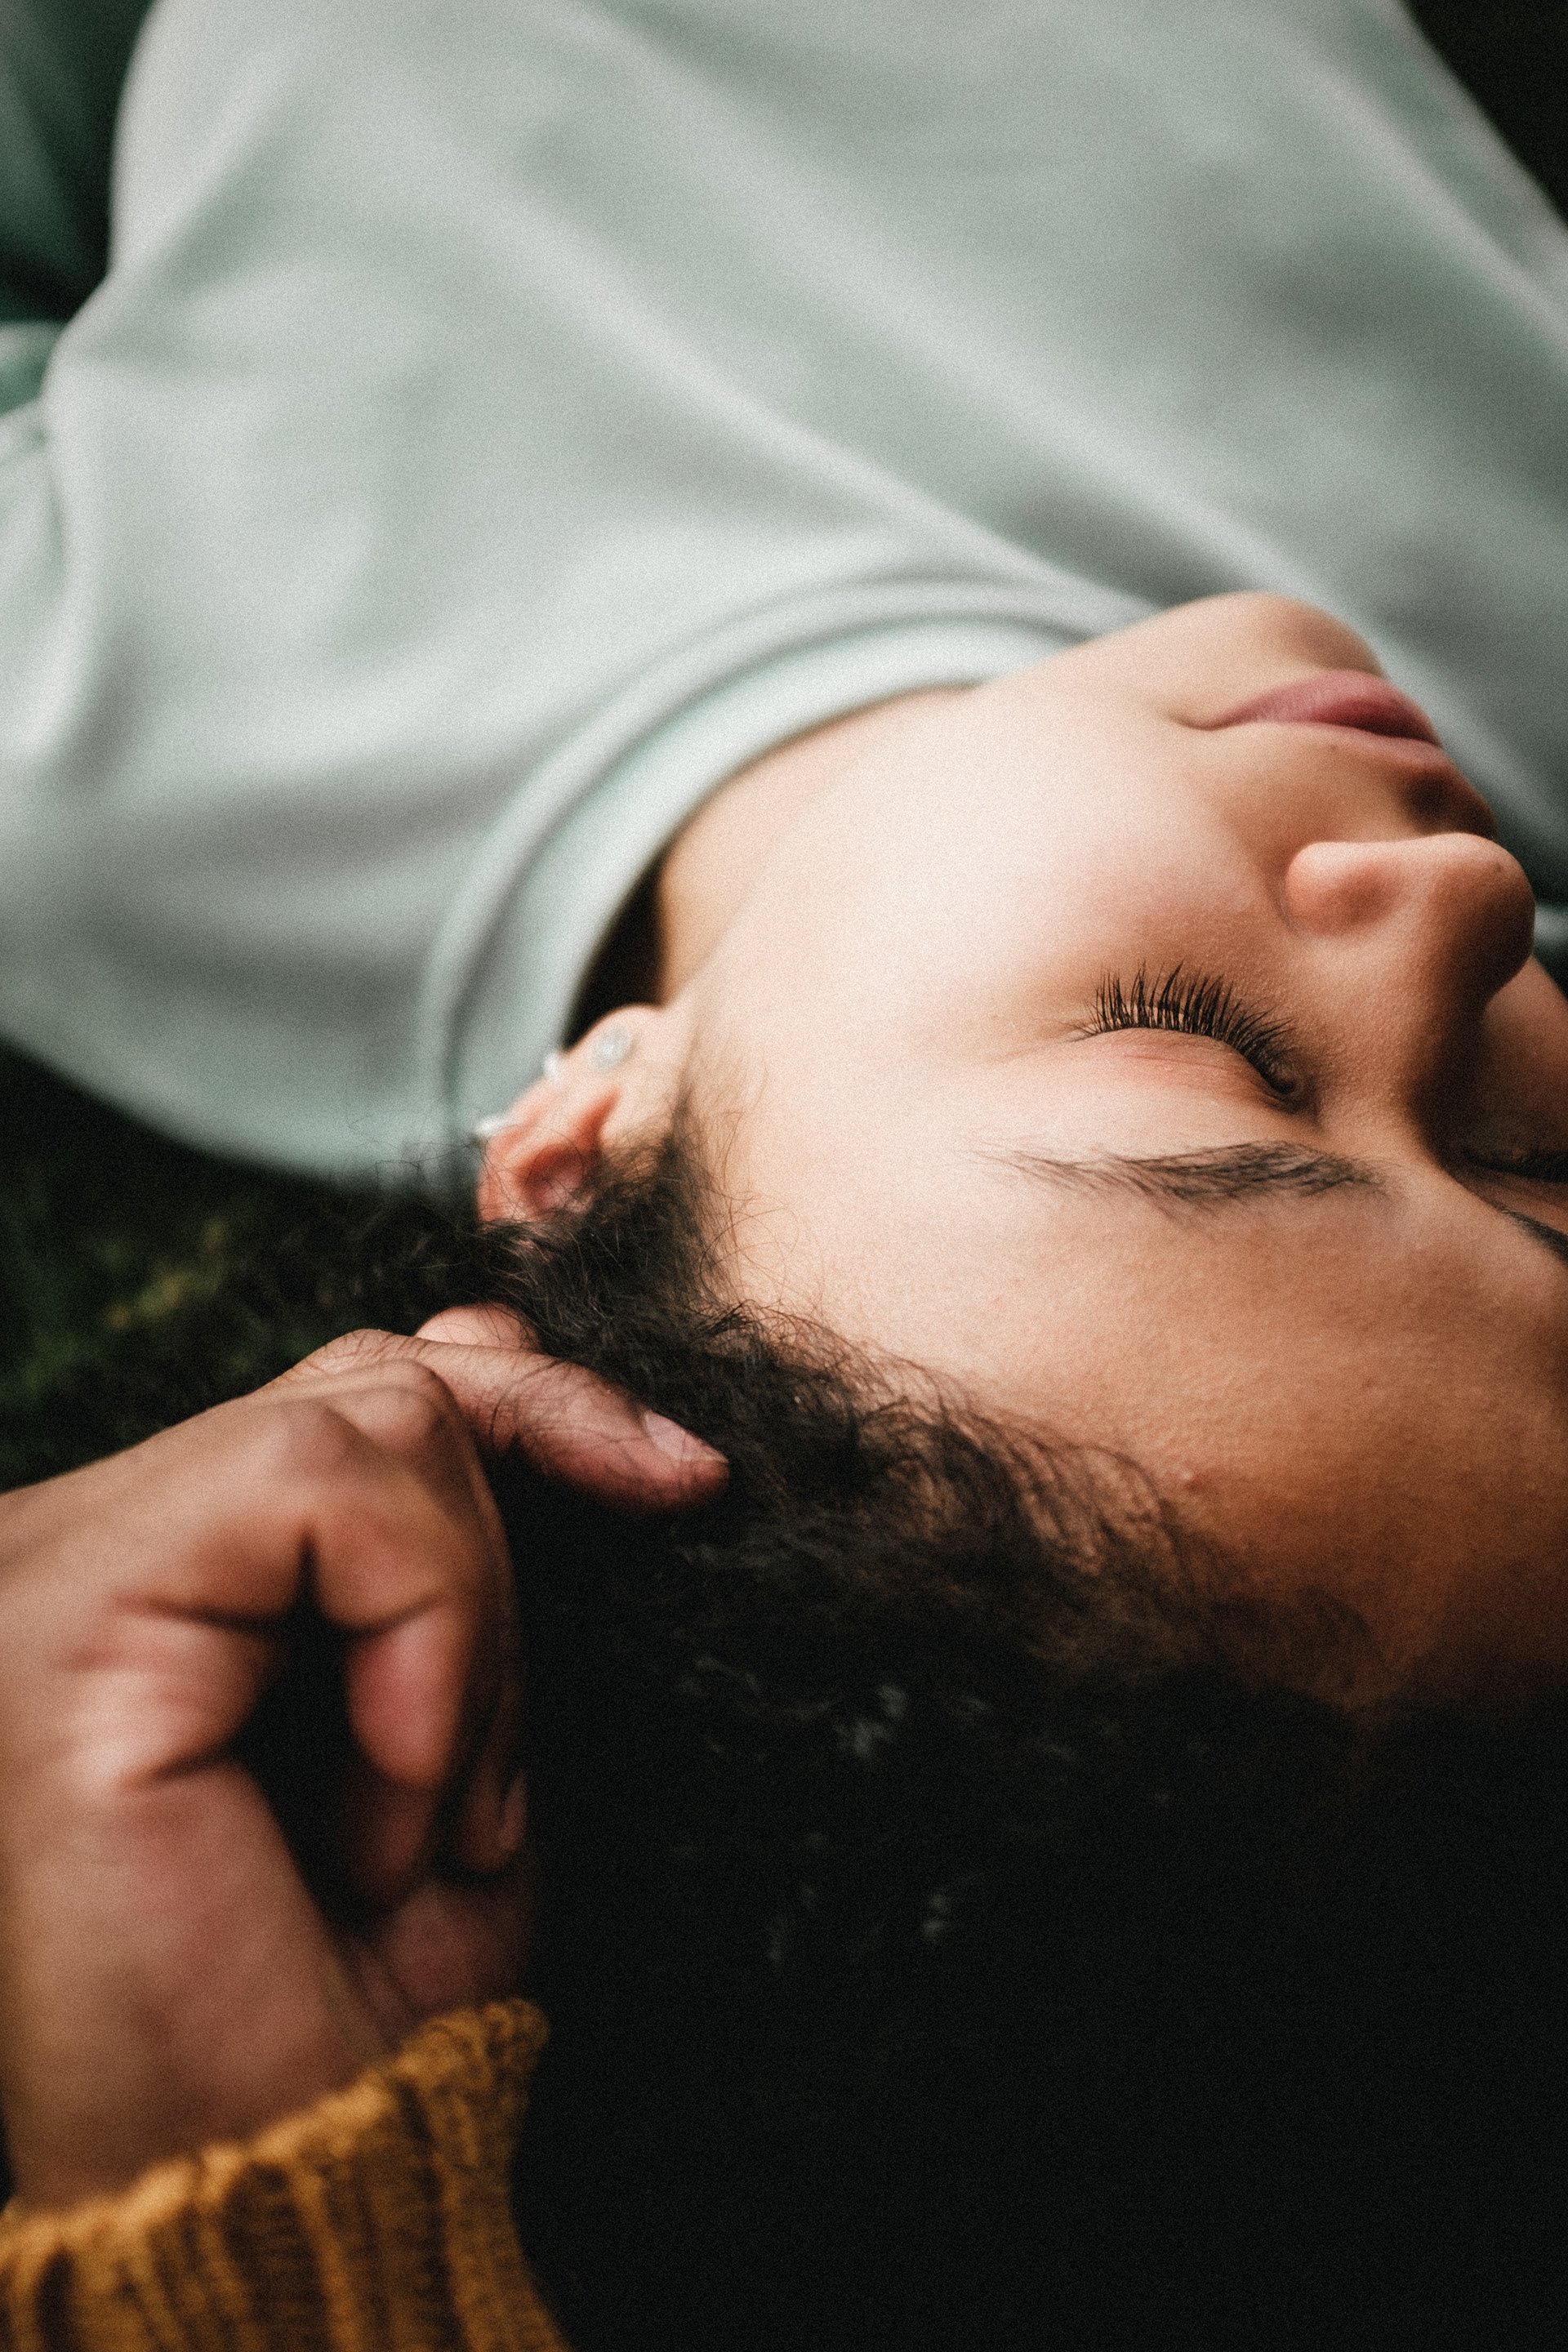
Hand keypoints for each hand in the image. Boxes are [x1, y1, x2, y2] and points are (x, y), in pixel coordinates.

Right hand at [0, 1321, 722, 2208]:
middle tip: (520, 1743)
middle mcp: (79, 1539)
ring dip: (474, 1626)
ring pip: (369, 1412)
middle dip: (538, 1496)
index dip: (536, 1397)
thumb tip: (536, 1373)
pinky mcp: (62, 1612)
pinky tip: (394, 1802)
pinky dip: (425, 1637)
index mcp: (162, 1571)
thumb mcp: (451, 1721)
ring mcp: (55, 1563)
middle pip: (374, 1372)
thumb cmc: (364, 1990)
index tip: (684, 1479)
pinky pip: (325, 1492)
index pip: (356, 1380)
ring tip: (434, 1812)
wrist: (295, 2185)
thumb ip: (457, 1550)